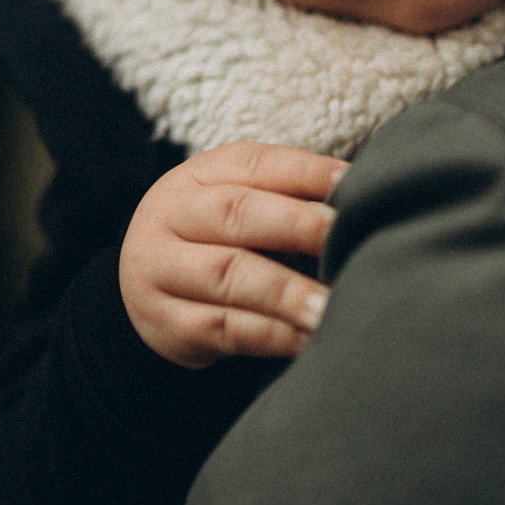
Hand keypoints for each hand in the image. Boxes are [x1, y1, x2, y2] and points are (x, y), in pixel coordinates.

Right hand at [120, 142, 346, 368]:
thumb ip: (287, 198)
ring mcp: (161, 270)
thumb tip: (361, 201)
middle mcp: (171, 215)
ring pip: (227, 275)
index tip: (354, 185)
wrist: (144, 290)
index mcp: (197, 176)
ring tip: (329, 305)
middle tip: (345, 239)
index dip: (306, 172)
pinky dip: (270, 335)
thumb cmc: (217, 241)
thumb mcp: (237, 206)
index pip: (253, 164)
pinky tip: (305, 340)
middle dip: (298, 226)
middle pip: (235, 214)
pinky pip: (221, 328)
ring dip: (285, 291)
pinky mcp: (166, 323)